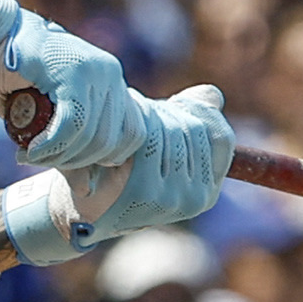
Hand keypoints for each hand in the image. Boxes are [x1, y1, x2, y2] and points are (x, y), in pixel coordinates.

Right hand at [0, 0, 159, 173]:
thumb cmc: (14, 76)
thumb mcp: (52, 113)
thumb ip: (74, 142)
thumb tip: (89, 188)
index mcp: (113, 80)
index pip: (132, 134)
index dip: (104, 158)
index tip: (72, 161)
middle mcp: (111, 74)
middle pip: (113, 141)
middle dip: (78, 162)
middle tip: (44, 161)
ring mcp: (95, 71)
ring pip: (92, 137)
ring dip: (60, 157)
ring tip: (32, 156)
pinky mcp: (72, 73)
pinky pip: (72, 126)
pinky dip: (52, 146)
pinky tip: (32, 151)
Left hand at [63, 86, 229, 242]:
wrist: (81, 206)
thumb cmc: (122, 171)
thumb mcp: (164, 147)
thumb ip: (192, 121)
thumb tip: (211, 95)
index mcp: (207, 191)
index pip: (221, 136)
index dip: (198, 112)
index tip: (173, 107)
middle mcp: (196, 199)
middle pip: (194, 129)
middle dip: (167, 112)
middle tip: (141, 114)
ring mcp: (173, 197)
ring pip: (171, 130)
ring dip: (147, 115)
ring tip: (127, 122)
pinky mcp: (146, 191)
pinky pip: (149, 138)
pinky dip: (132, 125)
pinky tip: (117, 130)